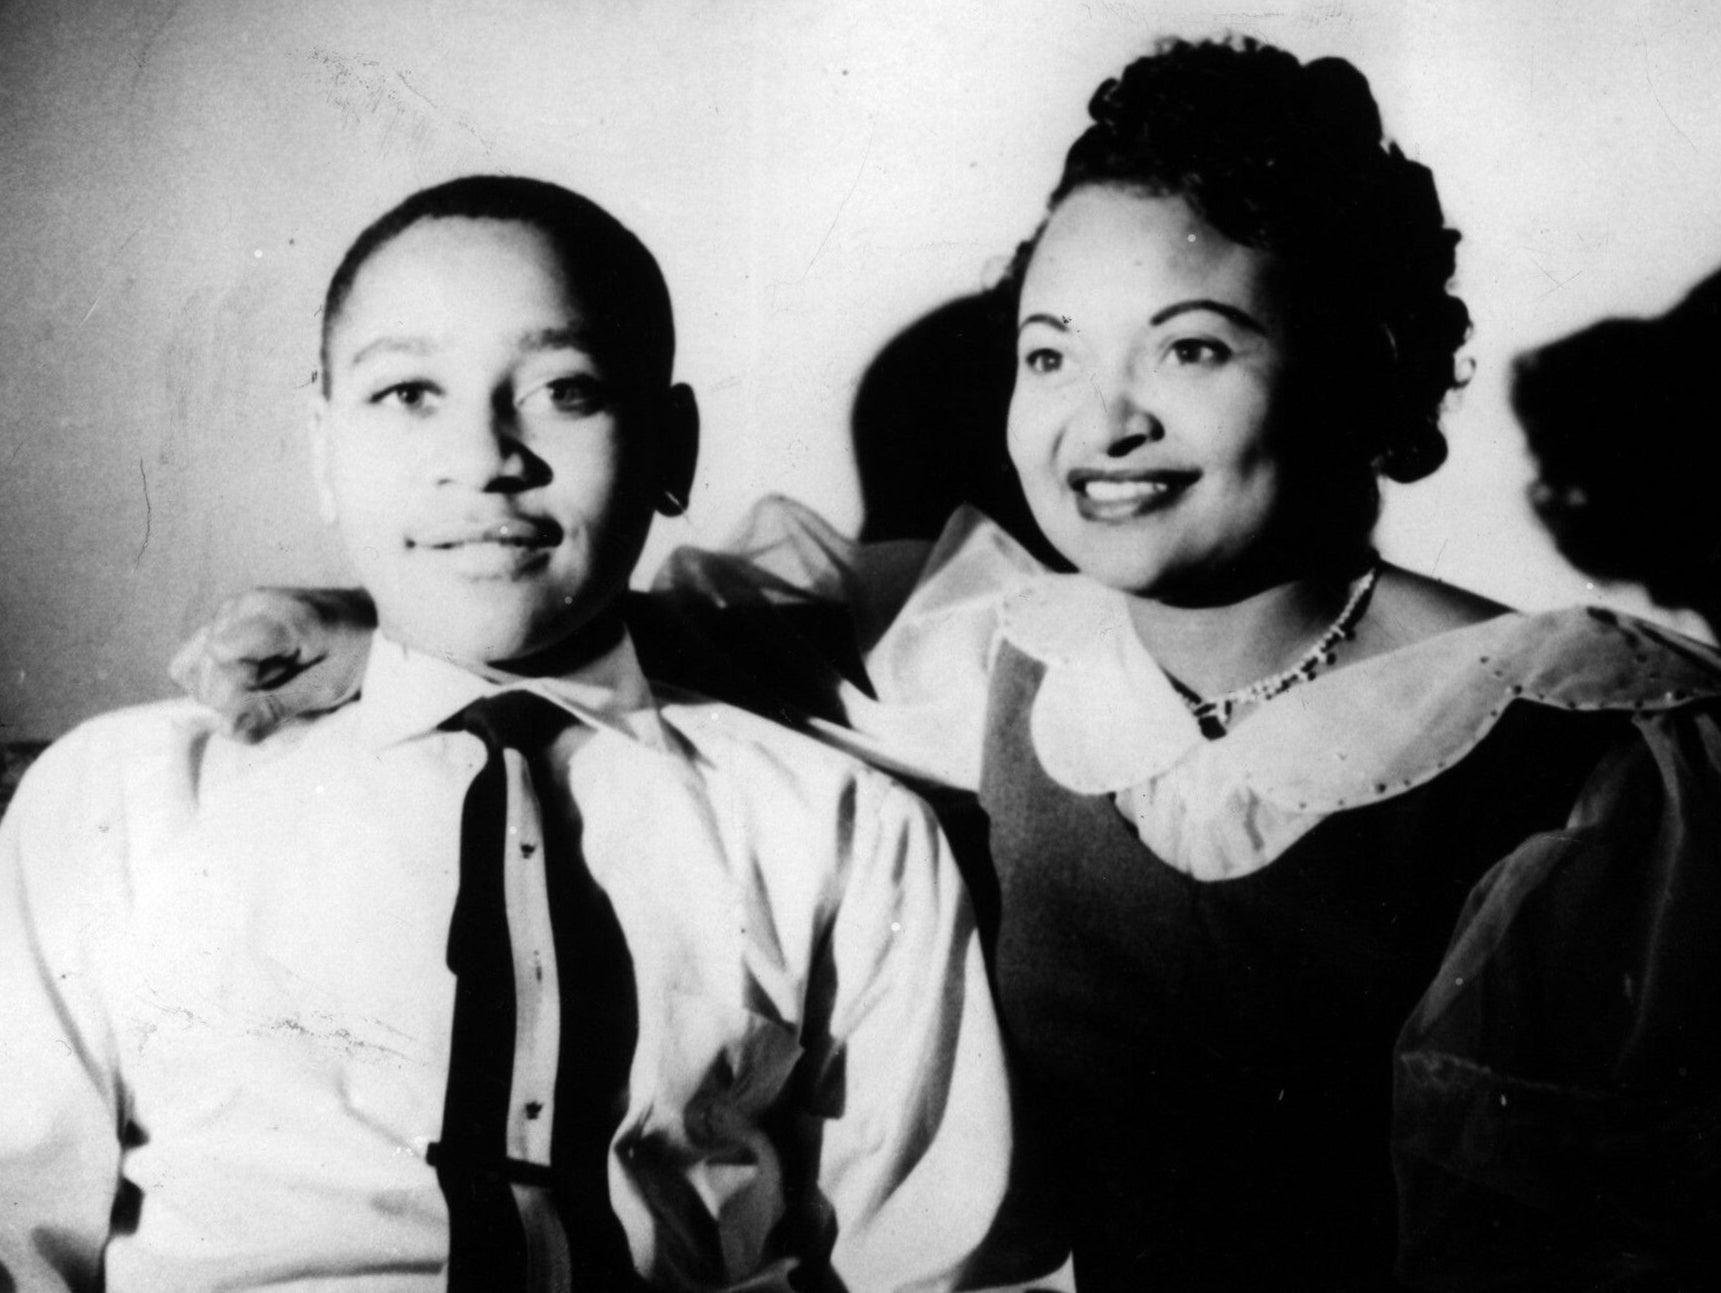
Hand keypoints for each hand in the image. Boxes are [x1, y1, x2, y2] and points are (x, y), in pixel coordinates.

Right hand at [170, 588, 375, 740]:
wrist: (365, 621)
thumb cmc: (355, 653)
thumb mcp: (327, 689)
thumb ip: (276, 708)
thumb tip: (225, 728)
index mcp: (278, 615)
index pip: (222, 653)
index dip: (243, 685)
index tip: (281, 683)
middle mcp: (242, 605)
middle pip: (206, 671)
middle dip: (238, 695)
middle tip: (285, 681)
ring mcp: (226, 611)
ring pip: (191, 670)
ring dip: (228, 689)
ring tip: (273, 674)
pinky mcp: (217, 622)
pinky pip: (188, 663)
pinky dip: (213, 680)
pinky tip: (250, 675)